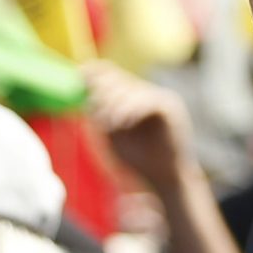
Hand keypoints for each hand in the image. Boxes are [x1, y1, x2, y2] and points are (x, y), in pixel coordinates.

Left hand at [84, 61, 194, 190]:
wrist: (164, 179)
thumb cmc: (137, 160)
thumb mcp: (111, 135)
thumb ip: (100, 115)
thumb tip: (83, 96)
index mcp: (134, 98)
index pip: (114, 76)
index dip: (96, 73)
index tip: (81, 73)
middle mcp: (148, 94)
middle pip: (121, 81)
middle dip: (104, 92)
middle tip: (99, 115)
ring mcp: (162, 100)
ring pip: (133, 91)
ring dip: (117, 105)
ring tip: (111, 123)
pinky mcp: (172, 109)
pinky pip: (148, 102)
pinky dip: (133, 110)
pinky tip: (124, 122)